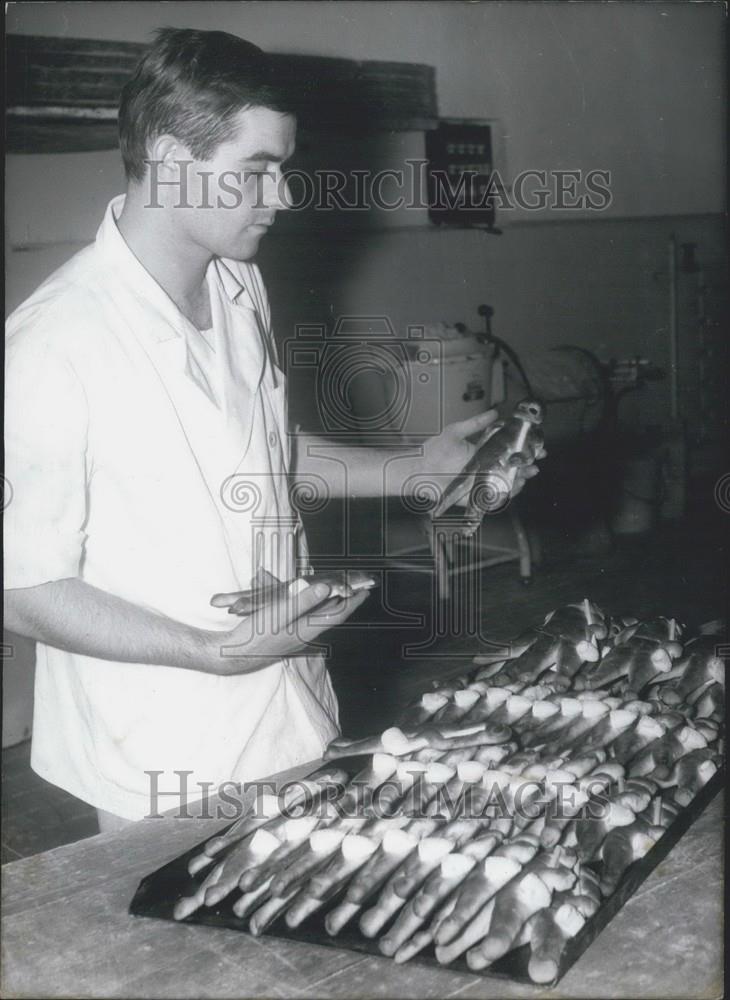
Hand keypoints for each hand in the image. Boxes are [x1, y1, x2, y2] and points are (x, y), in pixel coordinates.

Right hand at [203, 574, 369, 674]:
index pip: (337, 614)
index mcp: (306, 629)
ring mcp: (295, 637)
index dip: (353, 602)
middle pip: (330, 615)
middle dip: (343, 600)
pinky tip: (303, 600)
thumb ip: (301, 601)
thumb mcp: (277, 614)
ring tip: (333, 589)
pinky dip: (310, 607)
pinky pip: (304, 619)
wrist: (231, 655)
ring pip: (317, 617)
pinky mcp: (285, 636)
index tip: (366, 590)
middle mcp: (304, 635)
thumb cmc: (253, 635)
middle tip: (354, 586)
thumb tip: (325, 588)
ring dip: (327, 603)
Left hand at [421, 410, 541, 505]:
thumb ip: (475, 423)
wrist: (419, 470)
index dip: (526, 448)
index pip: (510, 450)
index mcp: (485, 451)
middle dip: (528, 465)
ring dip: (521, 479)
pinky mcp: (476, 496)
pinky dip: (506, 494)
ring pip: (508, 483)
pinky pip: (495, 498)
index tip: (538, 445)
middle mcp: (486, 467)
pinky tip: (513, 487)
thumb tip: (495, 412)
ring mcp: (482, 482)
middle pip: (513, 468)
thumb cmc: (434, 450)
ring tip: (527, 473)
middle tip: (535, 461)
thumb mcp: (456, 431)